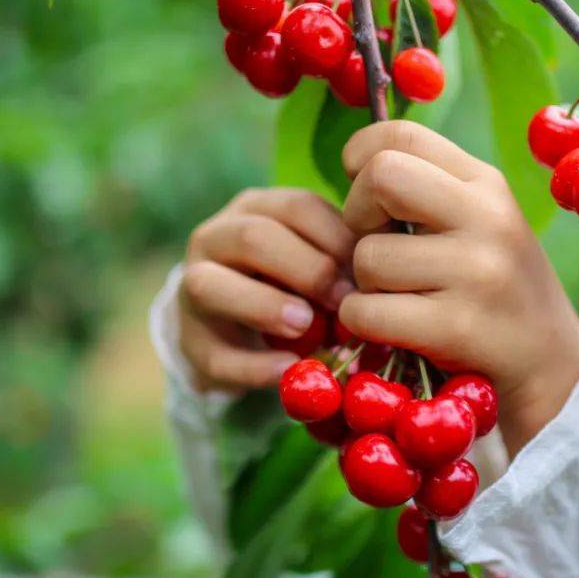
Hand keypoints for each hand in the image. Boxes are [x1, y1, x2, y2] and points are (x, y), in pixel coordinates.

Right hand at [181, 188, 355, 391]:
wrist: (234, 329)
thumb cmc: (291, 285)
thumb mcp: (314, 260)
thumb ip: (341, 259)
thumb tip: (387, 276)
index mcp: (254, 209)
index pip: (297, 207)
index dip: (337, 239)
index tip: (369, 274)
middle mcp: (215, 238)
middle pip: (254, 238)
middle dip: (306, 270)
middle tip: (344, 303)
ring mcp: (192, 288)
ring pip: (211, 286)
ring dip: (264, 306)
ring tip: (306, 327)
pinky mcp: (191, 343)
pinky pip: (217, 355)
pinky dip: (256, 366)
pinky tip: (290, 370)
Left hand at [337, 121, 578, 455]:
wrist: (550, 367)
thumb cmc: (495, 290)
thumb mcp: (480, 224)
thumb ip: (430, 190)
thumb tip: (355, 162)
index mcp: (486, 184)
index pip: (401, 134)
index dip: (361, 156)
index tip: (366, 193)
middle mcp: (487, 218)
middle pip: (380, 177)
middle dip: (357, 214)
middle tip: (376, 246)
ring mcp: (476, 273)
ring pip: (367, 256)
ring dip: (363, 284)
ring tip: (398, 298)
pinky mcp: (457, 327)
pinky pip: (366, 311)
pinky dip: (362, 322)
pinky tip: (392, 329)